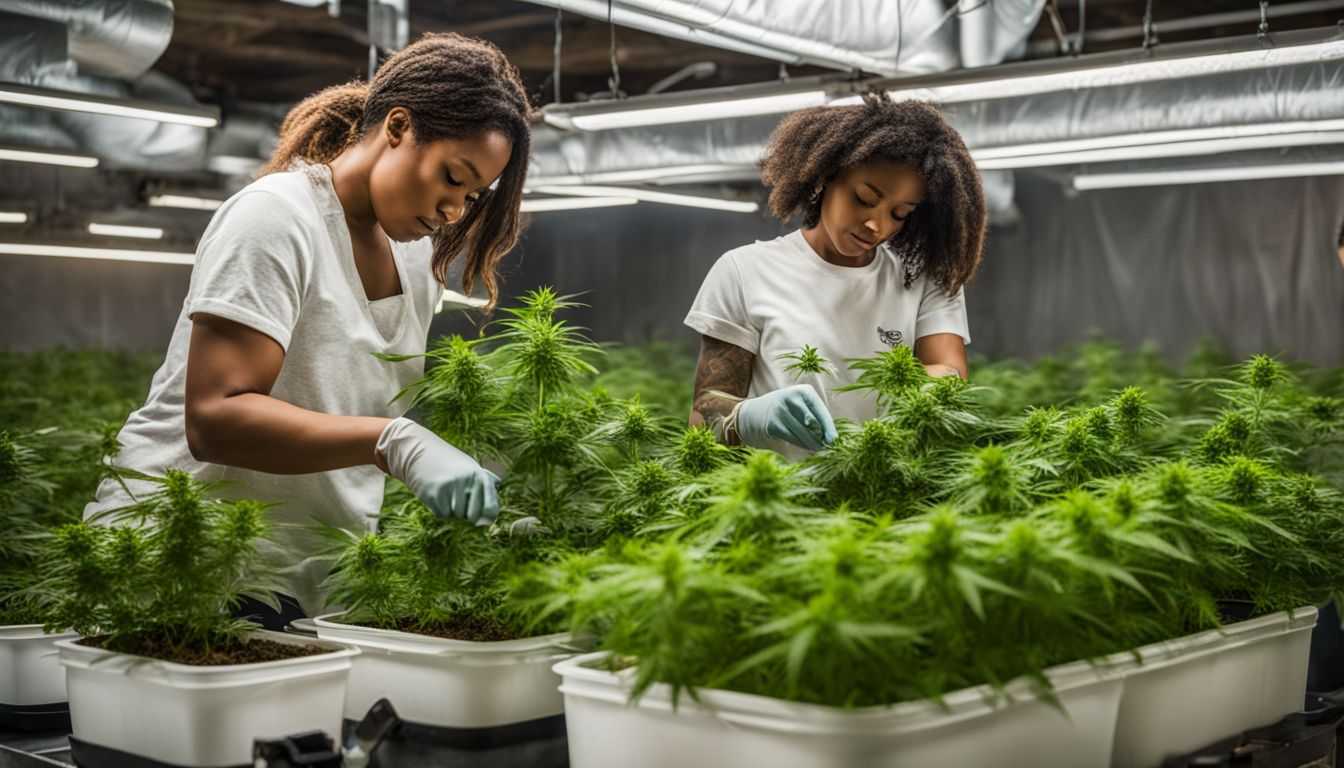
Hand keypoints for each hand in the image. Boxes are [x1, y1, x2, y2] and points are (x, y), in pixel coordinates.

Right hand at [375, 417, 500, 524]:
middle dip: (466, 514)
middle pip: (473, 516)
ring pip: (456, 516)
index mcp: (479, 476)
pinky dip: (439, 509)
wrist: (419, 451)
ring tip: (445, 492)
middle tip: (457, 500)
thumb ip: (484, 480)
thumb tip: (498, 488)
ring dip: (451, 510)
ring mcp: (450, 488)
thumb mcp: (469, 466)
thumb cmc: (447, 462)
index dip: (487, 518)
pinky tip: (435, 494)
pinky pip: (442, 514)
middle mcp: (467, 482)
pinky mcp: (434, 494)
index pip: (491, 508)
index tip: (483, 521)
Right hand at [733, 384, 837, 451]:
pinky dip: (800, 444)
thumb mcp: (801, 406)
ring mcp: (780, 410)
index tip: (833, 440)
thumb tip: (831, 439)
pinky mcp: (772, 424)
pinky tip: (805, 447)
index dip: (828, 426)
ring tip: (816, 448)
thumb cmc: (786, 411)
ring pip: (802, 432)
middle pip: (812, 423)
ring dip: (811, 443)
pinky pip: (792, 437)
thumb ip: (816, 418)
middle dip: (820, 437)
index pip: (819, 409)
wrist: (753, 414)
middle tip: (824, 446)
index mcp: (803, 391)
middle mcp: (791, 397)